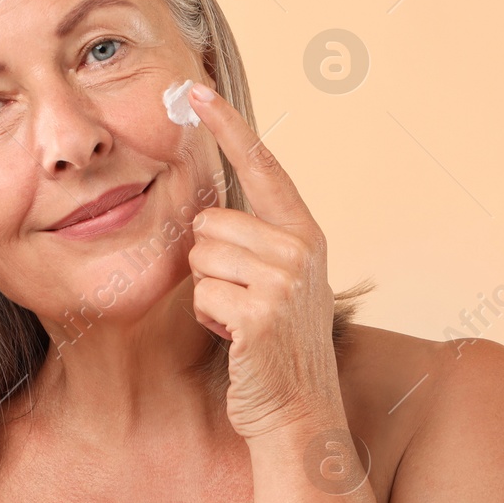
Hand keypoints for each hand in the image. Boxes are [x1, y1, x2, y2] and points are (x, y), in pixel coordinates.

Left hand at [184, 81, 346, 441]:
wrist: (297, 412)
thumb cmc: (274, 346)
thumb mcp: (276, 280)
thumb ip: (254, 238)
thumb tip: (204, 209)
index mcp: (305, 232)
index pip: (263, 165)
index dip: (229, 125)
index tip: (198, 90)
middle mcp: (301, 248)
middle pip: (211, 221)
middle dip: (210, 262)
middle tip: (239, 299)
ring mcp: (285, 279)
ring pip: (202, 256)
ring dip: (209, 292)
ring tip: (240, 318)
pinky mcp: (262, 312)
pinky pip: (202, 293)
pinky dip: (209, 318)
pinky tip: (236, 338)